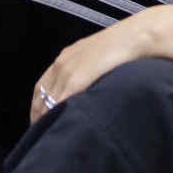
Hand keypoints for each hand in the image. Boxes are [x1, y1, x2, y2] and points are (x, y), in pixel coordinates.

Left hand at [30, 8, 164, 123]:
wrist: (135, 37)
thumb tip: (89, 87)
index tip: (38, 119)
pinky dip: (56, 114)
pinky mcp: (77, 79)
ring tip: (47, 136)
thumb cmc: (123, 47)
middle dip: (38, 115)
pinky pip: (60, 101)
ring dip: (45, 118)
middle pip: (41, 95)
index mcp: (65, 58)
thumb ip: (89, 71)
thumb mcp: (98, 57)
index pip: (41, 86)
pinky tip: (59, 127)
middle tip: (39, 133)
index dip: (38, 104)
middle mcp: (62, 64)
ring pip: (47, 100)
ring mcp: (68, 71)